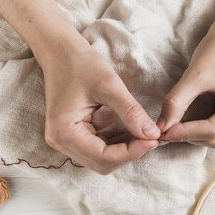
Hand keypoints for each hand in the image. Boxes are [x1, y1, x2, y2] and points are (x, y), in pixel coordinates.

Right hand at [41, 45, 159, 173]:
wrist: (60, 51)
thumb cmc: (80, 63)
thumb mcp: (109, 85)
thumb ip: (131, 112)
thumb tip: (153, 135)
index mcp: (63, 132)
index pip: (102, 156)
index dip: (131, 152)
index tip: (154, 139)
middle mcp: (60, 142)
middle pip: (102, 163)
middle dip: (129, 153)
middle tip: (151, 137)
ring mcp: (65, 140)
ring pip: (102, 159)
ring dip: (125, 150)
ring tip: (145, 133)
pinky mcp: (73, 135)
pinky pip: (99, 148)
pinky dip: (118, 143)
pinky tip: (133, 131)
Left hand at [158, 17, 214, 147]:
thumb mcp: (197, 74)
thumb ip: (177, 102)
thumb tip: (160, 127)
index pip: (212, 131)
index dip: (183, 133)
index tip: (160, 133)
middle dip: (189, 136)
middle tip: (163, 130)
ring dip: (195, 134)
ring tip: (173, 126)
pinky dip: (204, 128)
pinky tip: (189, 121)